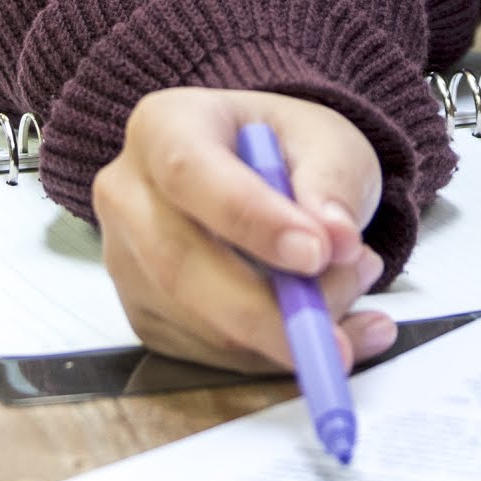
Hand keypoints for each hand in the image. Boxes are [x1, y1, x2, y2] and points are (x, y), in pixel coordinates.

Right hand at [92, 86, 400, 376]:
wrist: (264, 176)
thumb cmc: (286, 151)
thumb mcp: (327, 142)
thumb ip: (333, 184)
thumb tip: (337, 239)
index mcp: (164, 126)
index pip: (190, 173)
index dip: (251, 220)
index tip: (317, 253)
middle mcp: (128, 193)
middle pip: (179, 264)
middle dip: (267, 310)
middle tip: (337, 333)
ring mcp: (127, 260)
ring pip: (197, 321)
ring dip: (285, 330)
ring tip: (352, 290)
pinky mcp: (145, 314)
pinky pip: (208, 353)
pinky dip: (276, 355)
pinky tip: (332, 326)